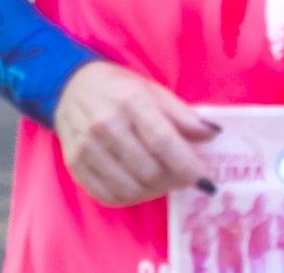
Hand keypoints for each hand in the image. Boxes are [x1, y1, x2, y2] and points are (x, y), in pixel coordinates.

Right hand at [54, 61, 220, 207]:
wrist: (69, 86)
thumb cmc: (119, 90)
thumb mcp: (154, 92)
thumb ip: (184, 115)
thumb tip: (214, 134)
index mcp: (130, 101)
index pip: (163, 142)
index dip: (189, 167)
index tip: (206, 182)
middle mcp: (105, 124)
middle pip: (150, 171)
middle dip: (174, 181)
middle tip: (182, 178)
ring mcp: (86, 146)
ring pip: (131, 189)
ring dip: (154, 192)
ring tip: (161, 181)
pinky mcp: (74, 164)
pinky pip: (108, 196)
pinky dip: (130, 198)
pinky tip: (137, 185)